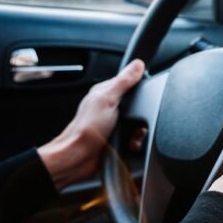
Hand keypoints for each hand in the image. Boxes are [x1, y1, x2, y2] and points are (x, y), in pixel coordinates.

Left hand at [38, 59, 144, 190]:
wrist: (78, 157)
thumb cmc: (86, 129)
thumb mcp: (107, 99)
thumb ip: (123, 81)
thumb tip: (137, 64)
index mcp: (105, 93)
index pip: (130, 83)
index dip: (140, 89)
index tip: (143, 97)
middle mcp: (110, 107)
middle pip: (138, 105)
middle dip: (142, 115)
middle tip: (135, 121)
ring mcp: (114, 123)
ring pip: (139, 123)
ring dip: (139, 132)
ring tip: (131, 136)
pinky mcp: (118, 138)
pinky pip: (135, 138)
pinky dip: (136, 142)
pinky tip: (129, 144)